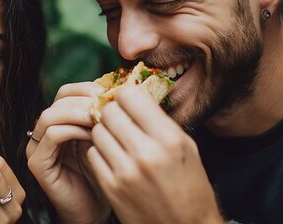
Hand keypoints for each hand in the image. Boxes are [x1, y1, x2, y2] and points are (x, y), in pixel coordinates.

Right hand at [26, 82, 110, 223]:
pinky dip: (73, 130)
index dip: (85, 88)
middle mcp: (44, 131)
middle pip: (58, 100)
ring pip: (50, 115)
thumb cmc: (103, 174)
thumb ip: (104, 116)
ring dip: (78, 113)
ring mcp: (37, 147)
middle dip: (84, 100)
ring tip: (99, 120)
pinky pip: (52, 136)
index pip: (65, 92)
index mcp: (60, 122)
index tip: (108, 94)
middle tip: (105, 107)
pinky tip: (92, 136)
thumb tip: (120, 90)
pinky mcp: (37, 163)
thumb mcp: (105, 138)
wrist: (94, 210)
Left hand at [87, 85, 222, 223]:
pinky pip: (92, 154)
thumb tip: (134, 93)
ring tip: (118, 140)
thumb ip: (158, 119)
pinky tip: (113, 158)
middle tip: (121, 120)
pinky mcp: (111, 188)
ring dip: (105, 132)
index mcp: (169, 139)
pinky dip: (100, 153)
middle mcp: (146, 154)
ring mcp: (125, 172)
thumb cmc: (189, 185)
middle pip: (109, 112)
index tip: (129, 101)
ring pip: (97, 131)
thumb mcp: (185, 146)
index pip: (130, 96)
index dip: (126, 95)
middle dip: (113, 112)